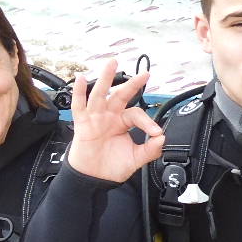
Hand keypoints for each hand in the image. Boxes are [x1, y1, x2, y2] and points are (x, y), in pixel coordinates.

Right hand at [67, 67, 164, 182]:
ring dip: (106, 78)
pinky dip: (79, 92)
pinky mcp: (82, 123)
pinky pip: (79, 105)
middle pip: (121, 95)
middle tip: (144, 73)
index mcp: (123, 122)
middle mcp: (110, 116)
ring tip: (112, 63)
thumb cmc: (111, 167)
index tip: (155, 133)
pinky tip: (81, 79)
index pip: (137, 114)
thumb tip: (162, 138)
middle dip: (132, 83)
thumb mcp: (136, 159)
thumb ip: (150, 149)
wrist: (94, 179)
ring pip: (100, 94)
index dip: (148, 122)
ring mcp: (95, 117)